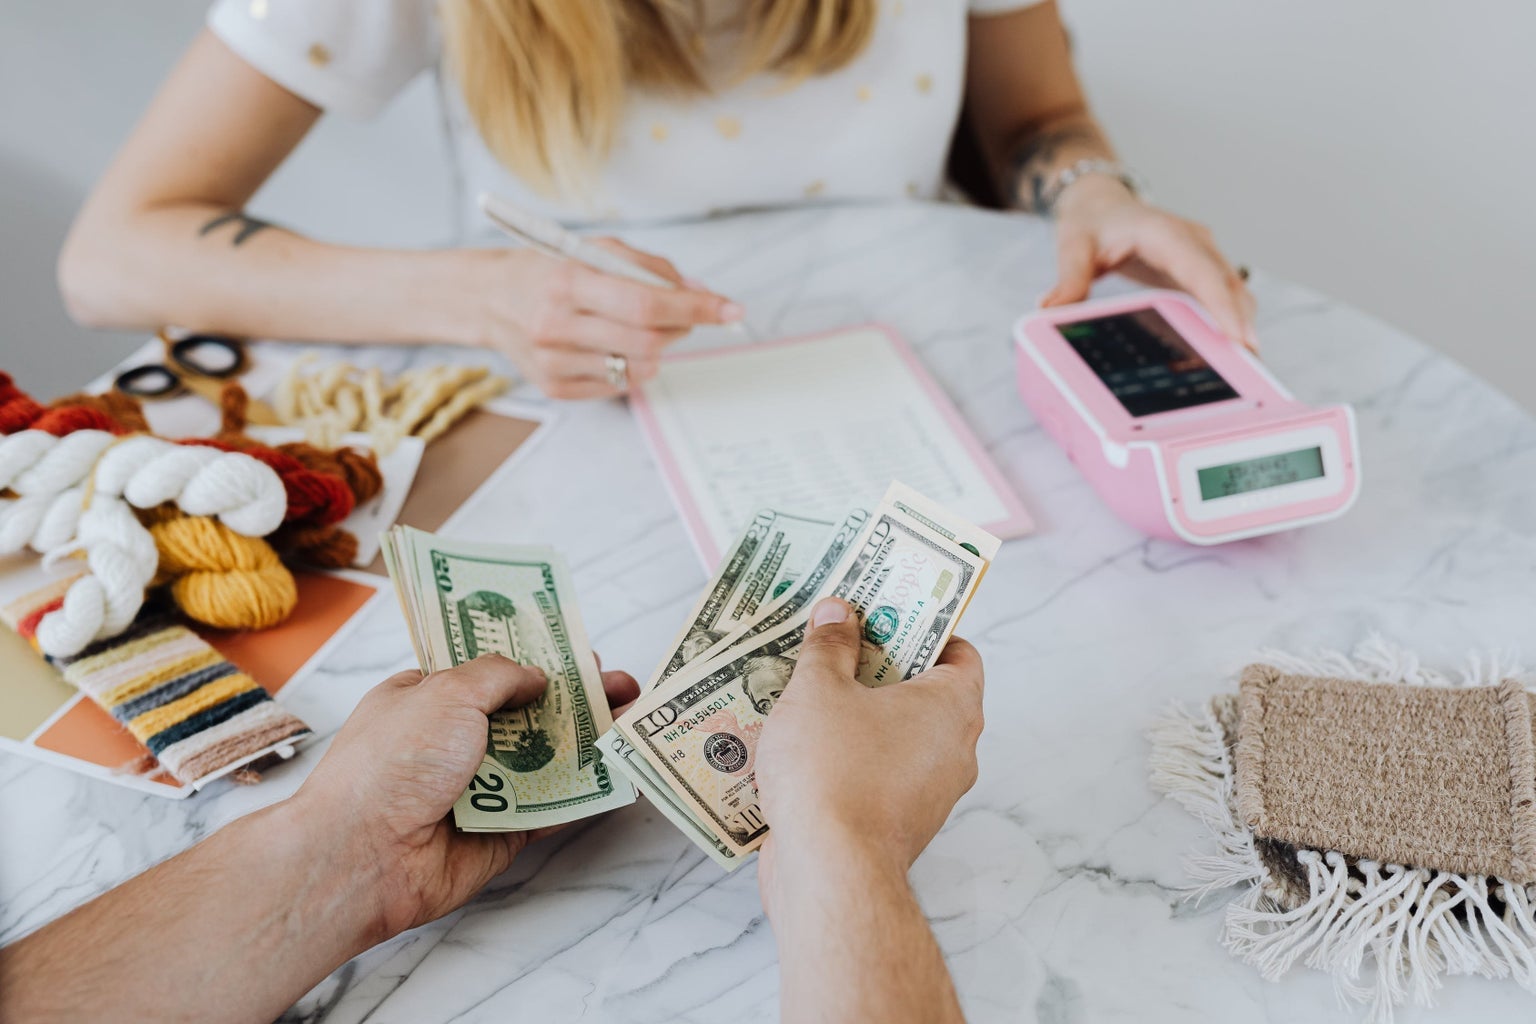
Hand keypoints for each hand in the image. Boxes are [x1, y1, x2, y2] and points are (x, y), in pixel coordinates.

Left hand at [291, 654, 639, 936]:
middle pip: (527, 714)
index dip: (534, 658)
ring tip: (633, 720)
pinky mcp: (500, 832)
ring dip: (588, 742)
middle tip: (619, 685)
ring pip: (546, 760)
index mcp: (429, 699)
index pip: (489, 672)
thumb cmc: (390, 765)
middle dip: (575, 698)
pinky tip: (620, 774)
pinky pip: (551, 808)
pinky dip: (585, 793)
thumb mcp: (446, 692)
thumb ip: (499, 676)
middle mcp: (454, 742)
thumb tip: (537, 676)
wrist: (364, 856)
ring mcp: (479, 788)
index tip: (576, 650)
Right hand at [458, 239, 742, 397]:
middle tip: (683, 316)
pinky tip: (610, 345)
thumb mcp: (595, 250)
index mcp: (568, 282)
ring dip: (656, 349)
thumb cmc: (551, 270)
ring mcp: (554, 362)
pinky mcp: (554, 387)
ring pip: (639, 369)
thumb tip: (700, 294)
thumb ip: (649, 268)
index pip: (646, 303)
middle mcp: (556, 325)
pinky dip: (630, 365)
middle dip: (680, 329)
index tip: (731, 310)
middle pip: (648, 341)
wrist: (491, 299)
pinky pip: (618, 386)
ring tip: (638, 328)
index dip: (695, 309)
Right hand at [754, 598, 984, 891]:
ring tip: (808, 692)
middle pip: (925, 692)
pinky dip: (851, 759)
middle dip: (880, 668)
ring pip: (898, 738)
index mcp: (953, 706)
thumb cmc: (832, 771)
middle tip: (836, 644)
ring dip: (860, 716)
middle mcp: (954, 750)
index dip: (924, 628)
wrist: (829, 873)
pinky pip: (879, 777)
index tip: (884, 615)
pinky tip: (803, 747)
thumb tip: (838, 613)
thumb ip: (829, 646)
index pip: (960, 652)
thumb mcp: (819, 690)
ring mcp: (930, 793)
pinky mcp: (898, 826)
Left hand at [1043, 176, 1258, 351]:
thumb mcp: (1073, 246)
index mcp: (1165, 233)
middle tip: (1251, 366)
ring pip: (1233, 290)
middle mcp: (1192, 241)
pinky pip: (1224, 295)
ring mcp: (1202, 254)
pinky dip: (1230, 321)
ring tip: (1248, 369)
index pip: (1201, 270)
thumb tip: (1050, 310)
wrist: (1102, 205)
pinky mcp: (1201, 269)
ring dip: (1242, 325)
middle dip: (1242, 323)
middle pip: (1227, 284)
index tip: (1239, 337)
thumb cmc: (1090, 224)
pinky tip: (1229, 355)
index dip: (1222, 305)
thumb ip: (1069, 278)